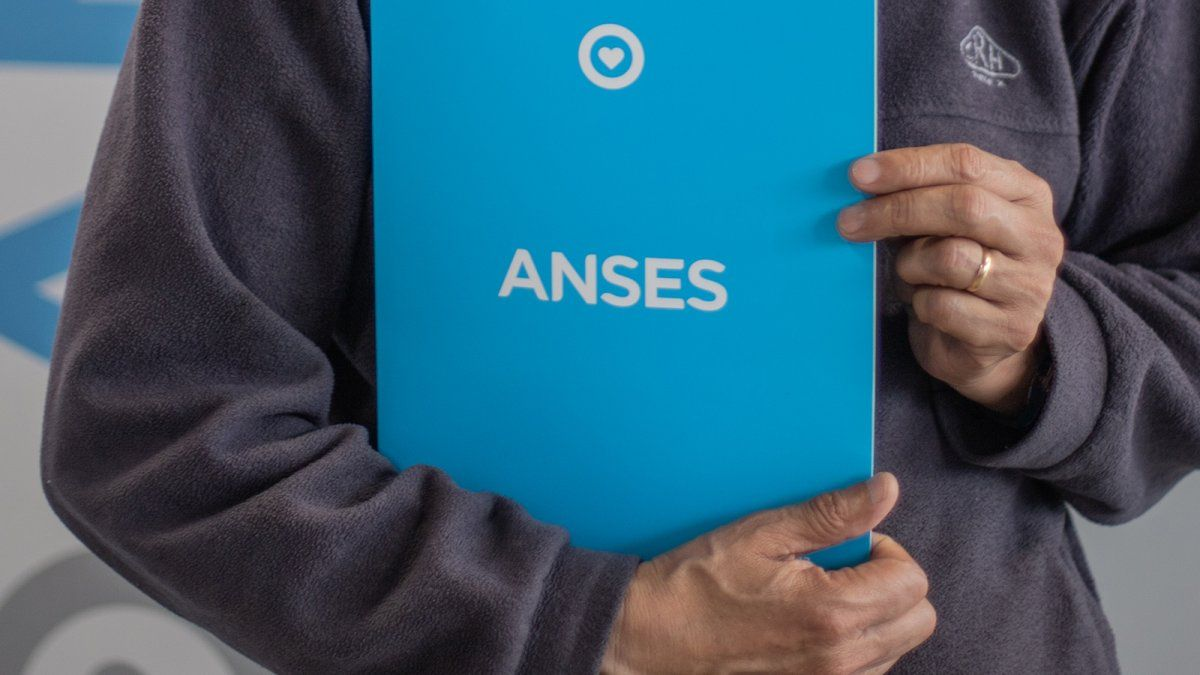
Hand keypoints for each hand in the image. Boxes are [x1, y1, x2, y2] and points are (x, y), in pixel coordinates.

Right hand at [600, 474, 934, 673]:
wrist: (648, 640)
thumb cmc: (696, 585)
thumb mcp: (760, 535)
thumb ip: (831, 515)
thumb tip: (885, 491)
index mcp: (831, 611)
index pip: (912, 580)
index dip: (887, 550)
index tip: (849, 545)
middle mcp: (840, 659)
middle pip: (918, 619)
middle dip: (893, 585)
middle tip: (845, 568)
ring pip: (896, 648)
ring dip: (877, 617)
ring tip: (823, 597)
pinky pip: (867, 672)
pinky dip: (857, 646)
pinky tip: (813, 626)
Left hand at [838, 144, 1063, 413]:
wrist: (982, 345)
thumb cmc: (953, 271)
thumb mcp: (942, 225)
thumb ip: (917, 198)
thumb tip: (863, 181)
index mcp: (1027, 194)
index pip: (966, 164)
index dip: (908, 166)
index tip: (858, 175)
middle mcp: (1039, 236)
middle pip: (963, 206)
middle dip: (896, 211)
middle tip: (848, 222)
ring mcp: (1031, 285)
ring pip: (950, 258)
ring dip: (909, 266)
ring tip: (909, 276)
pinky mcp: (1012, 329)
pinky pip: (942, 306)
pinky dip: (919, 304)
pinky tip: (925, 307)